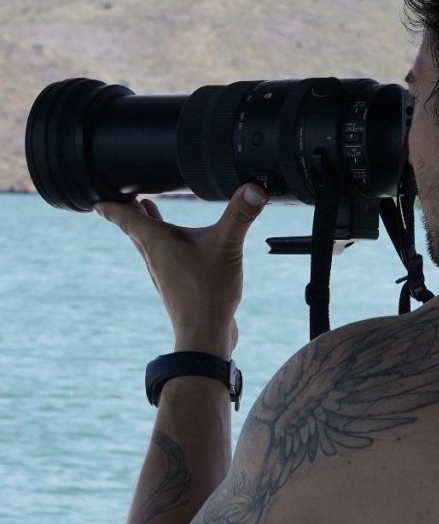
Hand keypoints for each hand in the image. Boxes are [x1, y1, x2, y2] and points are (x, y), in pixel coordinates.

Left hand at [95, 183, 268, 356]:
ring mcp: (164, 273)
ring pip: (148, 243)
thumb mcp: (227, 245)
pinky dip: (165, 244)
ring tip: (146, 210)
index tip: (96, 198)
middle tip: (125, 193)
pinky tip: (180, 247)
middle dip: (129, 210)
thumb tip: (256, 189)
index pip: (124, 217)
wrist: (205, 335)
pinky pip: (165, 258)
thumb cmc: (208, 292)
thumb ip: (240, 215)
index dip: (110, 205)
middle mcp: (154, 256)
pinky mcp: (177, 285)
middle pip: (134, 228)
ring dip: (146, 225)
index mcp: (157, 241)